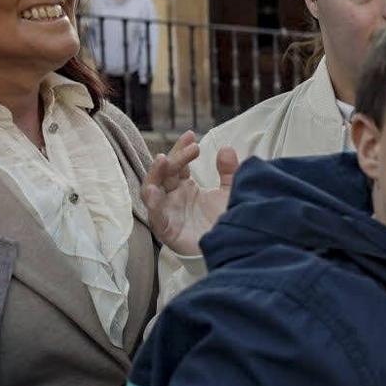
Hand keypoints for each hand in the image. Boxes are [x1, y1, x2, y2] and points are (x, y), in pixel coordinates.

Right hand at [144, 132, 237, 256]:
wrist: (232, 250)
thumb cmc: (225, 222)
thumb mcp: (229, 193)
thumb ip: (229, 172)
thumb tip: (226, 148)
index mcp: (185, 187)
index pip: (178, 164)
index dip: (182, 149)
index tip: (191, 135)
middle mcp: (173, 198)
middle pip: (165, 173)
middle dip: (175, 157)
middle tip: (191, 148)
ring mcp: (168, 213)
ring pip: (152, 190)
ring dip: (155, 174)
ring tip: (162, 160)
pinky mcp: (167, 230)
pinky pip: (155, 216)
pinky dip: (153, 203)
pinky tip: (153, 191)